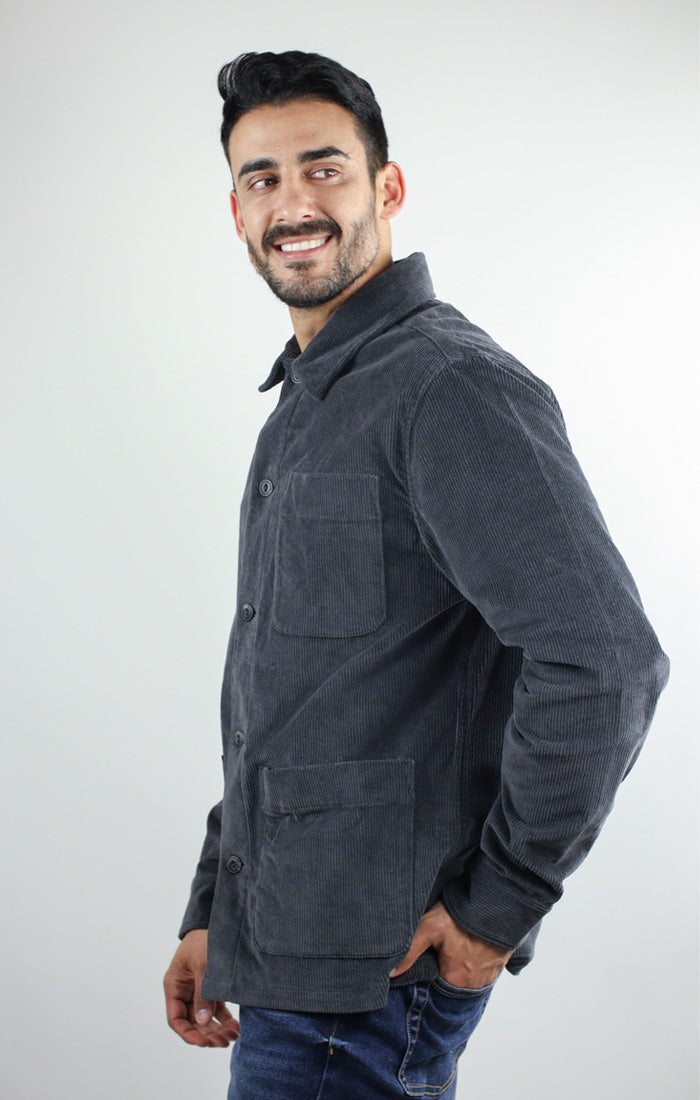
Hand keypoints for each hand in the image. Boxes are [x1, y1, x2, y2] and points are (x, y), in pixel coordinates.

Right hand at [163, 929, 239, 1046]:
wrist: (216, 921)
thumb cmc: (203, 939)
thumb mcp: (202, 964)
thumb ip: (202, 992)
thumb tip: (202, 1021)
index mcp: (174, 986)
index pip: (176, 1019)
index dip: (188, 1033)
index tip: (203, 1042)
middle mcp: (184, 991)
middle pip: (192, 1022)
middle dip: (207, 1034)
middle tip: (223, 1042)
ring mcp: (198, 991)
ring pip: (205, 1018)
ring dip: (217, 1029)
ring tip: (232, 1036)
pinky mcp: (212, 987)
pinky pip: (216, 1009)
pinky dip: (225, 1019)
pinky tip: (236, 1027)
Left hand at [390, 901, 512, 988]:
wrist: (496, 902)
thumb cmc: (462, 916)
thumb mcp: (429, 928)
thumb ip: (410, 952)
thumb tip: (391, 973)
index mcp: (454, 979)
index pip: (435, 986)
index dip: (429, 973)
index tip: (429, 960)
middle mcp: (473, 984)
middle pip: (452, 983)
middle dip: (445, 971)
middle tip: (443, 950)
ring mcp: (489, 975)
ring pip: (469, 978)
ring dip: (462, 968)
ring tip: (457, 949)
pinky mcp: (500, 964)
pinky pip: (484, 971)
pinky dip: (477, 963)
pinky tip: (471, 949)